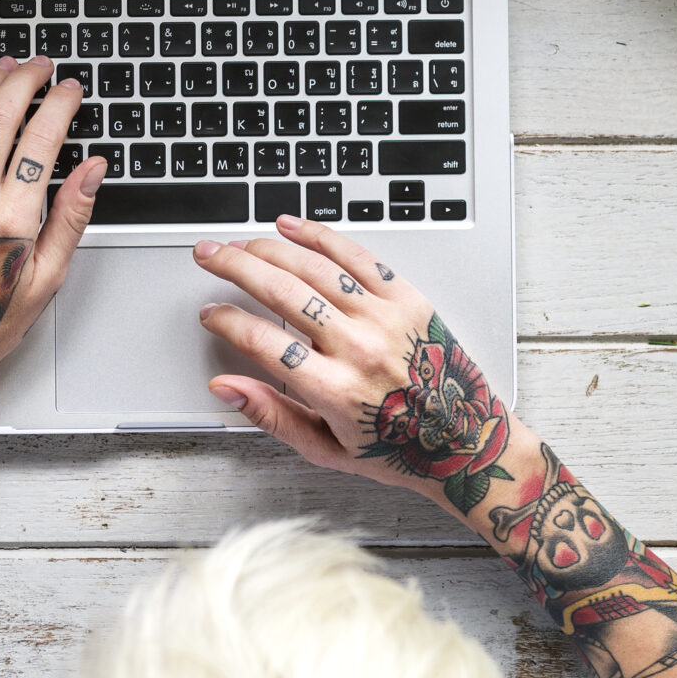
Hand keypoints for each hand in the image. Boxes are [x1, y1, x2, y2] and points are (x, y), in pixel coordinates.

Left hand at [0, 56, 106, 405]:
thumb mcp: (48, 275)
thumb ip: (71, 215)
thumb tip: (94, 169)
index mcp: (11, 220)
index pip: (42, 139)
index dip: (59, 104)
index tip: (69, 90)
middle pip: (0, 116)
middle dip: (25, 82)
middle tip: (40, 68)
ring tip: (4, 67)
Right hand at [196, 215, 526, 512]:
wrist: (468, 440)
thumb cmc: (400, 450)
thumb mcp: (326, 449)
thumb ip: (271, 415)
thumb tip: (226, 387)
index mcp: (336, 390)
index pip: (262, 342)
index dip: (226, 321)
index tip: (210, 314)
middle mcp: (359, 348)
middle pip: (282, 292)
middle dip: (235, 267)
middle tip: (209, 255)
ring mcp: (385, 319)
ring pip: (315, 268)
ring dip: (270, 249)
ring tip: (242, 244)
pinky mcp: (407, 299)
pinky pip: (358, 257)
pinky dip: (321, 237)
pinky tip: (293, 227)